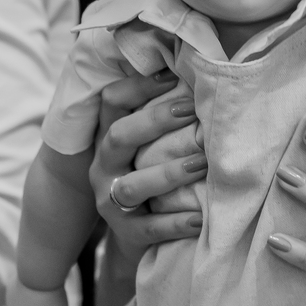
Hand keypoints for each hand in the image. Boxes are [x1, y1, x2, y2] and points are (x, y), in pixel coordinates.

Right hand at [88, 70, 204, 264]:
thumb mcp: (146, 144)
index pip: (112, 101)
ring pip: (132, 185)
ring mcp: (110, 199)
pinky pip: (149, 228)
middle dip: (155, 121)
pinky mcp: (126, 232)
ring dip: (168, 173)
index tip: (174, 75)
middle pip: (119, 136)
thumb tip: (195, 73)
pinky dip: (175, 224)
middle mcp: (104, 165)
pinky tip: (201, 218)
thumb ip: (161, 117)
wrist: (135, 232)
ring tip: (201, 163)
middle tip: (192, 110)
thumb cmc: (150, 172)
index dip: (139, 86)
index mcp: (109, 137)